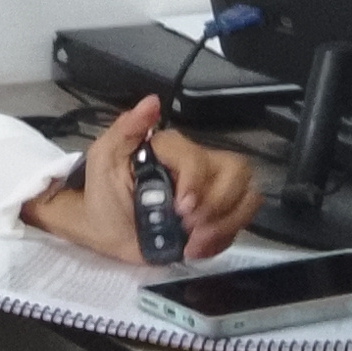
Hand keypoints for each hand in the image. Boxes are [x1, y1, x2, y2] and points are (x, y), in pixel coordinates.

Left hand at [19, 95, 261, 263]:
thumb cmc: (102, 192)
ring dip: (224, 224)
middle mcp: (199, 164)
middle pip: (237, 172)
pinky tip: (196, 248)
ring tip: (193, 242)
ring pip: (248, 195)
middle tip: (190, 227)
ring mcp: (212, 191)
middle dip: (218, 205)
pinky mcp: (217, 217)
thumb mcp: (103, 158)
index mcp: (173, 149)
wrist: (104, 232)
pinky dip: (223, 239)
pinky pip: (241, 223)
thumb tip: (151, 102)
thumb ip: (125, 129)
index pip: (200, 158)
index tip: (181, 209)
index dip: (196, 183)